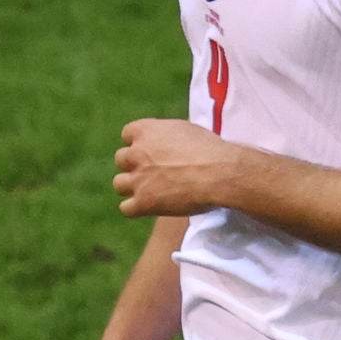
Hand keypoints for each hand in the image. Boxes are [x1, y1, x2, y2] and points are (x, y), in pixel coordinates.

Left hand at [112, 117, 261, 219]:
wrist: (221, 173)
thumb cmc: (211, 150)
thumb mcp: (187, 130)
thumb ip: (169, 136)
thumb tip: (170, 142)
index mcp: (146, 130)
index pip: (128, 134)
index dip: (139, 144)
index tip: (151, 152)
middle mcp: (137, 152)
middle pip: (121, 159)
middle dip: (135, 166)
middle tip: (153, 174)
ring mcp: (138, 178)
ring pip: (119, 184)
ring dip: (132, 187)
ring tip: (151, 192)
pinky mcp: (144, 202)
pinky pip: (126, 208)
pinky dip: (136, 209)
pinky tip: (150, 207)